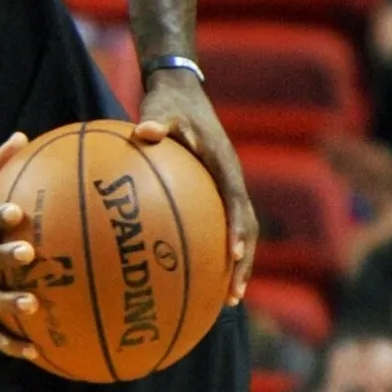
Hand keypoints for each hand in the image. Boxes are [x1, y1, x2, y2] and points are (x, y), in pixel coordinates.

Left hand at [134, 68, 255, 301]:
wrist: (181, 93)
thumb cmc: (169, 103)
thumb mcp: (161, 108)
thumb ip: (155, 122)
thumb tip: (143, 131)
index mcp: (224, 166)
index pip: (236, 203)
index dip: (238, 230)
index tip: (233, 255)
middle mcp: (231, 181)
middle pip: (247, 228)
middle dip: (244, 264)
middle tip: (233, 295)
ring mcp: (224, 189)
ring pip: (238, 232)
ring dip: (236, 265)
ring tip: (225, 299)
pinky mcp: (212, 193)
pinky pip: (216, 226)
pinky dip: (212, 251)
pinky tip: (191, 275)